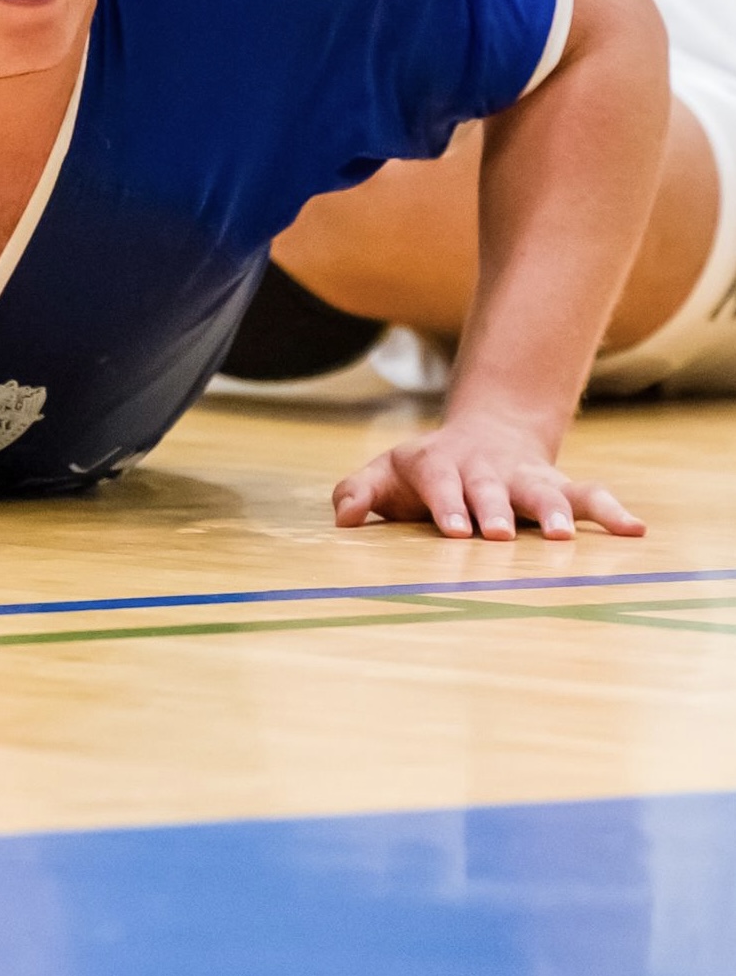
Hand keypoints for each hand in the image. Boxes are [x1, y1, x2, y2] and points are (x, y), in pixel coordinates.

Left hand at [333, 414, 643, 540]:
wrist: (481, 439)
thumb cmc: (422, 472)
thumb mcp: (384, 475)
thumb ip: (358, 492)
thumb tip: (343, 519)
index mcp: (439, 464)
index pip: (440, 483)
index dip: (447, 504)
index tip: (453, 531)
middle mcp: (484, 470)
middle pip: (490, 489)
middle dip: (494, 510)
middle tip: (499, 534)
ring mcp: (523, 478)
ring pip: (540, 491)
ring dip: (551, 512)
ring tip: (564, 536)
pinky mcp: (557, 487)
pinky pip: (588, 495)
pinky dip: (611, 511)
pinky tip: (634, 530)